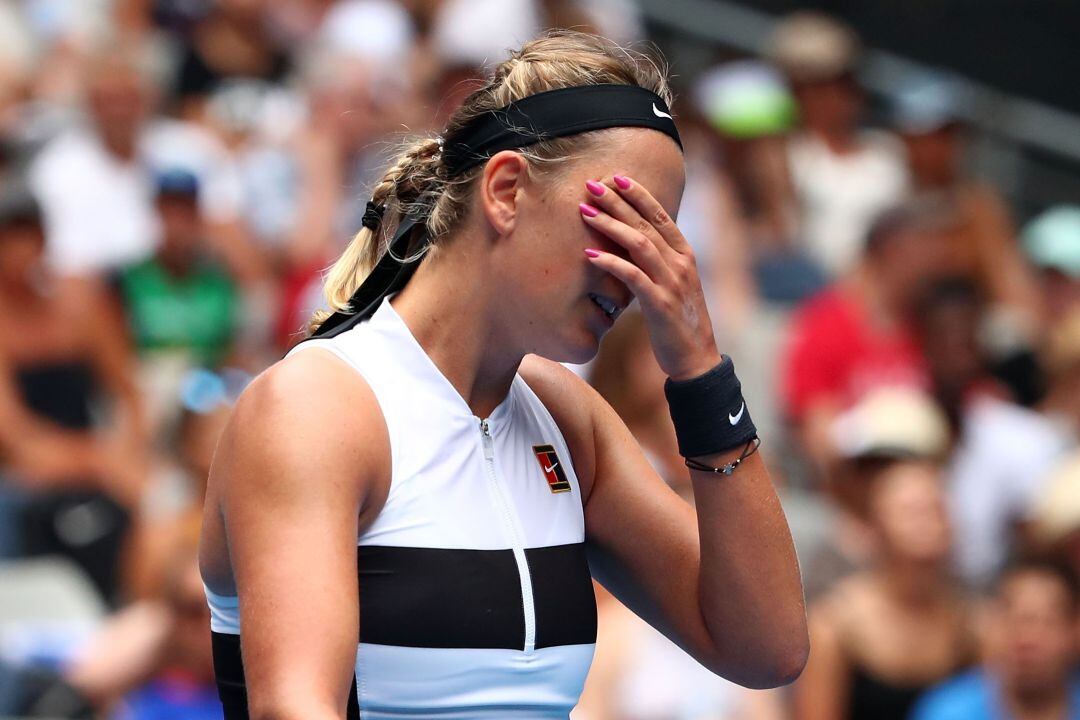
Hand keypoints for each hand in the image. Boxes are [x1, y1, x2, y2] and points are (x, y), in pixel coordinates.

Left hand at [580, 174, 721, 380]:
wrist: (696, 359)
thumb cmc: (678, 322)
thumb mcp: (671, 284)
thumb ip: (656, 262)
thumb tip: (631, 242)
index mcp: (684, 254)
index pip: (660, 214)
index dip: (638, 194)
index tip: (615, 177)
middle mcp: (680, 263)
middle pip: (646, 222)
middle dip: (617, 201)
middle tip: (592, 185)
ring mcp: (672, 283)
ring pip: (639, 243)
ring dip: (610, 225)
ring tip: (585, 212)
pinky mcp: (661, 305)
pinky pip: (633, 277)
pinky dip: (610, 263)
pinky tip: (589, 255)